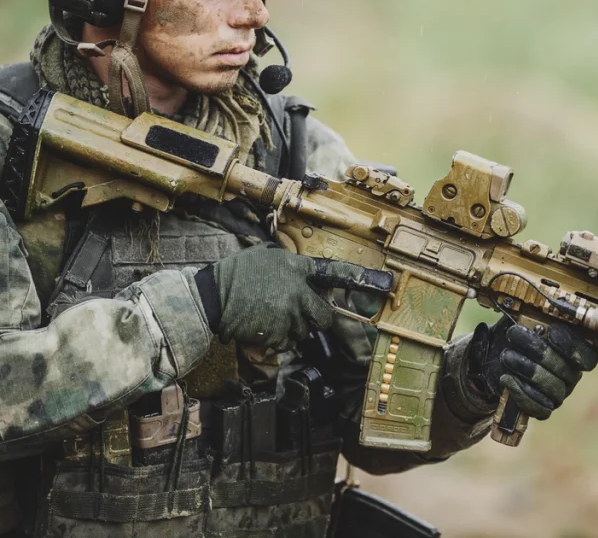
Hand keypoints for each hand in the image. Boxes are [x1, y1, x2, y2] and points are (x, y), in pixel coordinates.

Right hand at [194, 244, 392, 351]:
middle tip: (296, 312)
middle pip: (324, 314)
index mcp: (297, 269)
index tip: (386, 284)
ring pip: (305, 329)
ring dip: (293, 327)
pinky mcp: (280, 335)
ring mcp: (291, 316)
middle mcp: (299, 293)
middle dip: (316, 316)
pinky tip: (262, 326)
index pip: (336, 273)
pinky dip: (278, 338)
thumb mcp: (265, 256)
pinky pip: (288, 341)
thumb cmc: (235, 274)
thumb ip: (287, 263)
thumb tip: (298, 269)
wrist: (211, 298)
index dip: (363, 280)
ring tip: (269, 316)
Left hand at [466, 318, 597, 419]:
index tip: (551, 332)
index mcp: (574, 353)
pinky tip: (506, 379)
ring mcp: (559, 394)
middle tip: (514, 335)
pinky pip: (539, 408)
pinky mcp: (543, 408)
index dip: (572, 345)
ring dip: (526, 370)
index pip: (587, 356)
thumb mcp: (523, 321)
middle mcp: (571, 375)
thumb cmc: (515, 337)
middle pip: (566, 370)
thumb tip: (538, 311)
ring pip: (552, 388)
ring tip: (506, 356)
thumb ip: (534, 316)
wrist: (496, 355)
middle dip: (538, 351)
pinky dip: (521, 393)